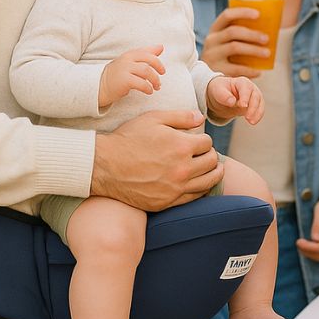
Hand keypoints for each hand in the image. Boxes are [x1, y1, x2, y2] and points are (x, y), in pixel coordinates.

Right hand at [91, 109, 222, 210]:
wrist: (105, 166)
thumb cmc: (129, 138)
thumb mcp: (153, 118)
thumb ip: (181, 117)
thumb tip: (201, 118)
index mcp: (181, 146)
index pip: (207, 143)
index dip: (204, 139)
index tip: (198, 140)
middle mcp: (182, 169)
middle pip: (211, 162)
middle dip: (210, 155)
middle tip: (205, 153)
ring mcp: (175, 188)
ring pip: (208, 182)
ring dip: (213, 173)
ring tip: (213, 168)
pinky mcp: (167, 202)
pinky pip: (194, 197)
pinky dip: (201, 189)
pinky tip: (200, 183)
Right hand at [98, 44, 164, 106]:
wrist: (100, 85)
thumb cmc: (118, 74)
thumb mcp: (131, 62)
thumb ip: (145, 54)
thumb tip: (161, 47)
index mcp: (130, 54)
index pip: (147, 53)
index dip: (157, 61)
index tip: (162, 70)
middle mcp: (127, 59)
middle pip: (149, 60)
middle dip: (159, 68)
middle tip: (161, 77)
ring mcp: (125, 69)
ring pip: (147, 71)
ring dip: (155, 80)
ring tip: (156, 87)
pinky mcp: (124, 80)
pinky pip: (141, 83)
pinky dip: (148, 88)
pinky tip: (149, 91)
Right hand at [200, 7, 270, 76]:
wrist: (207, 78)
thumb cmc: (224, 55)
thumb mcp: (226, 42)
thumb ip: (240, 34)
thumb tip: (266, 28)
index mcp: (215, 29)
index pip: (227, 15)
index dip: (243, 12)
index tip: (258, 14)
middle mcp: (211, 40)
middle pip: (232, 32)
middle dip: (252, 34)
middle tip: (267, 39)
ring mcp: (212, 55)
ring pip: (234, 47)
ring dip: (253, 50)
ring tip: (267, 53)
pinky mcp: (215, 70)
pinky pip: (235, 68)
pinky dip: (249, 69)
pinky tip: (259, 71)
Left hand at [206, 76, 263, 123]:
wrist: (222, 96)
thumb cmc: (220, 90)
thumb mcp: (218, 91)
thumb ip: (224, 96)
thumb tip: (232, 102)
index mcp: (241, 82)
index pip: (246, 88)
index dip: (245, 97)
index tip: (243, 106)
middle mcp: (250, 88)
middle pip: (256, 96)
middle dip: (253, 107)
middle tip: (248, 117)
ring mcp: (254, 96)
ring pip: (260, 103)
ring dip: (257, 113)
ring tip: (251, 122)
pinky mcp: (255, 105)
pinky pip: (259, 110)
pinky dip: (257, 116)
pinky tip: (253, 122)